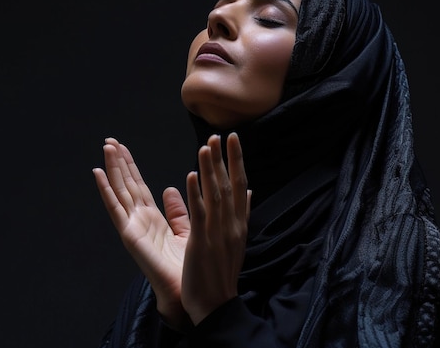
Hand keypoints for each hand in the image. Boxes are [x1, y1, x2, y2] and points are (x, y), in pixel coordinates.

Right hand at [92, 138, 189, 328]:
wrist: (188, 292)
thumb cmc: (188, 267)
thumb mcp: (186, 231)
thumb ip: (178, 211)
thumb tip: (170, 188)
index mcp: (153, 219)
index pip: (139, 187)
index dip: (130, 167)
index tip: (123, 147)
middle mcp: (140, 220)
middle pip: (127, 185)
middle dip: (119, 162)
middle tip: (110, 140)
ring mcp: (132, 227)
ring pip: (120, 191)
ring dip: (112, 169)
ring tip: (105, 148)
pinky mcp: (129, 235)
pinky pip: (115, 209)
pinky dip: (106, 190)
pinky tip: (97, 174)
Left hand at [182, 133, 251, 324]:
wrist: (217, 304)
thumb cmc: (222, 272)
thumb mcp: (235, 240)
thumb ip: (239, 213)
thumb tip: (247, 190)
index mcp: (239, 223)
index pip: (240, 186)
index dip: (237, 161)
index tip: (234, 140)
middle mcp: (232, 225)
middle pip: (230, 185)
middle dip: (226, 158)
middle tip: (221, 134)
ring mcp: (218, 233)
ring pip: (216, 195)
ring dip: (211, 169)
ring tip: (206, 146)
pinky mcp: (202, 243)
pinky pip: (200, 215)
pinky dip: (196, 194)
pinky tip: (192, 176)